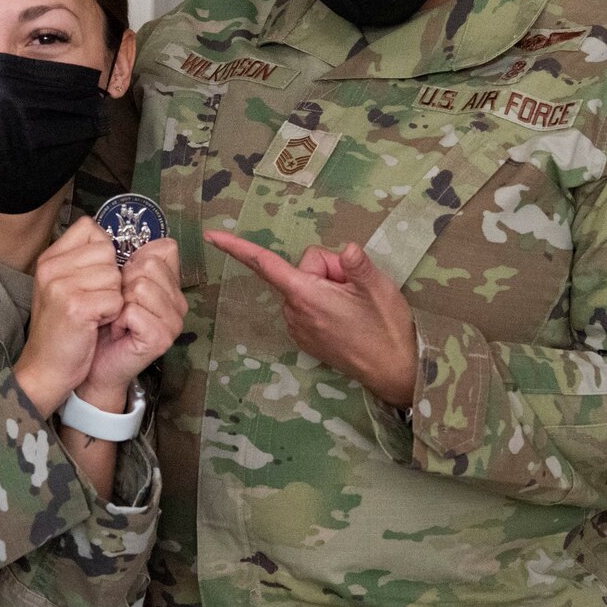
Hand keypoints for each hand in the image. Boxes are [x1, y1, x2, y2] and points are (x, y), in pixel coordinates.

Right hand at [14, 218, 124, 416]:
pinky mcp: (76, 307)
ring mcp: (61, 286)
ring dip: (112, 299)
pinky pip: (116, 299)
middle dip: (110, 279)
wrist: (46, 368)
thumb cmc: (62, 329)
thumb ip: (81, 261)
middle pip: (108, 252)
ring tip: (92, 314)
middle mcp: (51, 267)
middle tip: (92, 302)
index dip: (103, 252)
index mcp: (49, 259)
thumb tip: (112, 242)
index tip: (93, 277)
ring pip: (115, 276)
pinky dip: (112, 315)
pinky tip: (94, 325)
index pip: (89, 228)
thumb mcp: (62, 287)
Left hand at [79, 239, 186, 409]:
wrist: (95, 364)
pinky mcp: (162, 338)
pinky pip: (133, 311)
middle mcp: (179, 302)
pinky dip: (118, 319)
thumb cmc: (104, 323)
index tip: (125, 283)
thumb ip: (132, 261)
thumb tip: (141, 242)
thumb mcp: (118, 284)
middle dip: (123, 282)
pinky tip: (119, 331)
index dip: (136, 260)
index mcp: (172, 285)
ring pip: (141, 286)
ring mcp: (174, 321)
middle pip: (149, 265)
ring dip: (119, 302)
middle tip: (118, 305)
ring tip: (118, 318)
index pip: (165, 249)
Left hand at [204, 232, 417, 406]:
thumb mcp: (379, 288)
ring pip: (305, 286)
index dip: (238, 247)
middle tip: (354, 288)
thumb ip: (357, 264)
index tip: (212, 236)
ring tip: (353, 306)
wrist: (394, 370)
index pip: (266, 264)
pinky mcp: (306, 337)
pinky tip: (346, 316)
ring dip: (327, 287)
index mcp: (307, 295)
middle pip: (301, 269)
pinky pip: (308, 304)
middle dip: (326, 269)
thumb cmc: (387, 328)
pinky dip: (325, 302)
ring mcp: (299, 327)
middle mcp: (295, 312)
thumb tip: (345, 248)